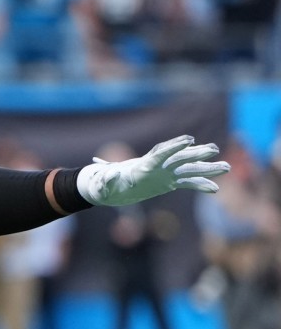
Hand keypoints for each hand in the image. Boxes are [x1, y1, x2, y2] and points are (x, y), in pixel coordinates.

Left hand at [77, 135, 229, 206]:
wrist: (111, 188)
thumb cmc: (107, 186)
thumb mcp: (103, 185)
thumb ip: (104, 181)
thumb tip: (103, 175)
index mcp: (143, 164)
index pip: (160, 153)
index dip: (174, 146)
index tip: (189, 139)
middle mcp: (158, 166)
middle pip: (179, 157)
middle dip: (196, 153)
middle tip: (214, 149)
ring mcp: (165, 173)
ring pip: (189, 169)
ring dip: (207, 168)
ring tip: (226, 167)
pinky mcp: (169, 182)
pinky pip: (187, 183)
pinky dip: (200, 185)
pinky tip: (214, 189)